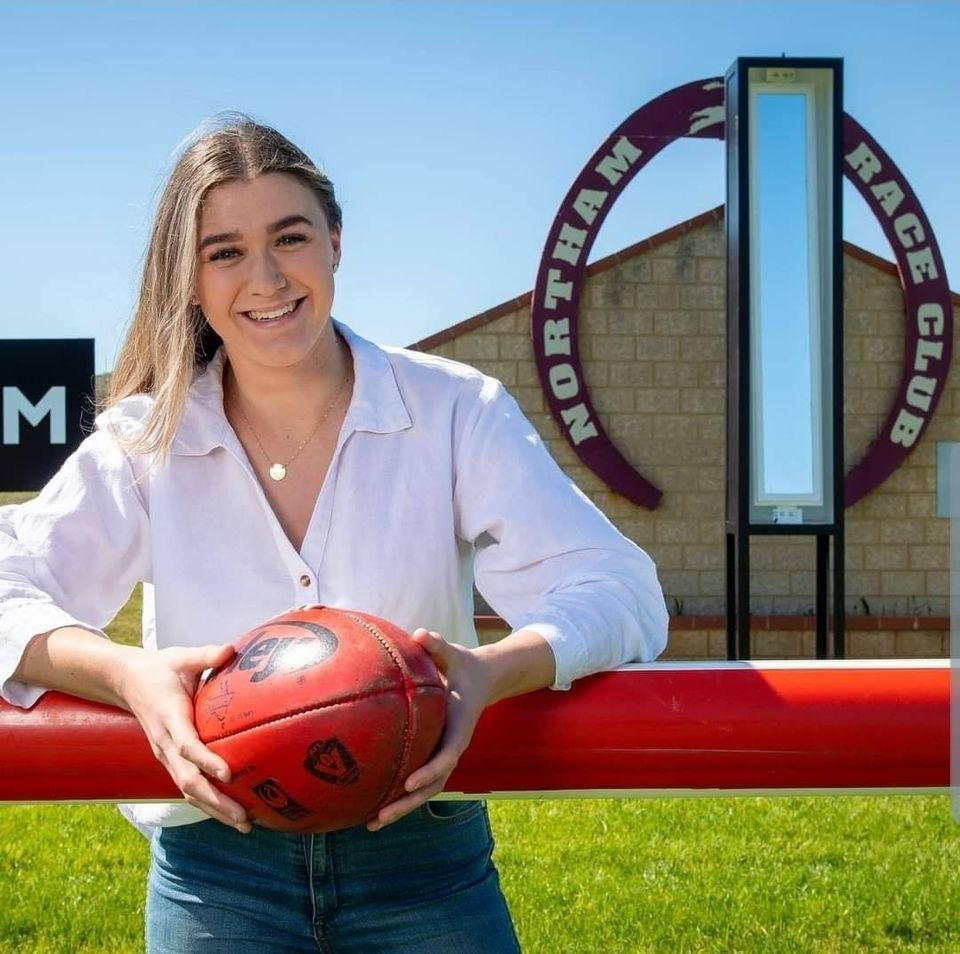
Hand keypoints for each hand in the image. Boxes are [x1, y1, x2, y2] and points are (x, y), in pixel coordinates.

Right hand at [117, 643, 251, 832]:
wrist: (126, 681)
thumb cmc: (160, 668)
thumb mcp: (181, 657)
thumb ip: (205, 655)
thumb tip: (231, 649)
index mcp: (170, 718)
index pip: (187, 745)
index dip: (206, 760)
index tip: (229, 772)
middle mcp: (165, 744)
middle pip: (188, 780)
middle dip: (216, 800)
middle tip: (244, 816)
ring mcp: (165, 756)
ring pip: (188, 791)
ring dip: (214, 809)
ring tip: (244, 824)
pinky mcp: (170, 761)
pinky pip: (188, 787)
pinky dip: (208, 802)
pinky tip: (232, 813)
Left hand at [367, 628, 494, 830]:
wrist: (481, 678)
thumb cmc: (462, 665)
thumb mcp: (455, 653)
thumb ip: (439, 645)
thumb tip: (421, 634)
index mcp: (459, 727)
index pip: (446, 755)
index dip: (429, 771)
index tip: (409, 783)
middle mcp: (451, 746)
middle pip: (432, 784)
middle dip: (407, 803)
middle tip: (381, 816)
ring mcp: (442, 754)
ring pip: (424, 790)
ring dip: (400, 808)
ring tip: (371, 823)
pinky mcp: (433, 755)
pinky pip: (416, 779)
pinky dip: (397, 794)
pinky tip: (370, 805)